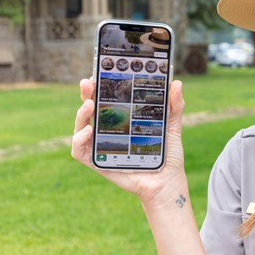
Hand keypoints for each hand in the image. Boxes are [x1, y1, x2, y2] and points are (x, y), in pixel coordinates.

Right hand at [72, 78, 187, 205]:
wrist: (167, 181)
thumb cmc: (167, 154)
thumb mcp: (172, 126)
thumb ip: (174, 106)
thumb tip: (176, 83)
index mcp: (122, 118)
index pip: (107, 98)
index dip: (99, 85)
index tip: (98, 72)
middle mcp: (108, 130)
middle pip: (90, 108)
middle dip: (86, 94)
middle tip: (88, 83)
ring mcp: (100, 146)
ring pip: (81, 126)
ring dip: (80, 114)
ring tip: (89, 105)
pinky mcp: (97, 162)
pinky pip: (79, 151)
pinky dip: (79, 139)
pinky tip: (89, 131)